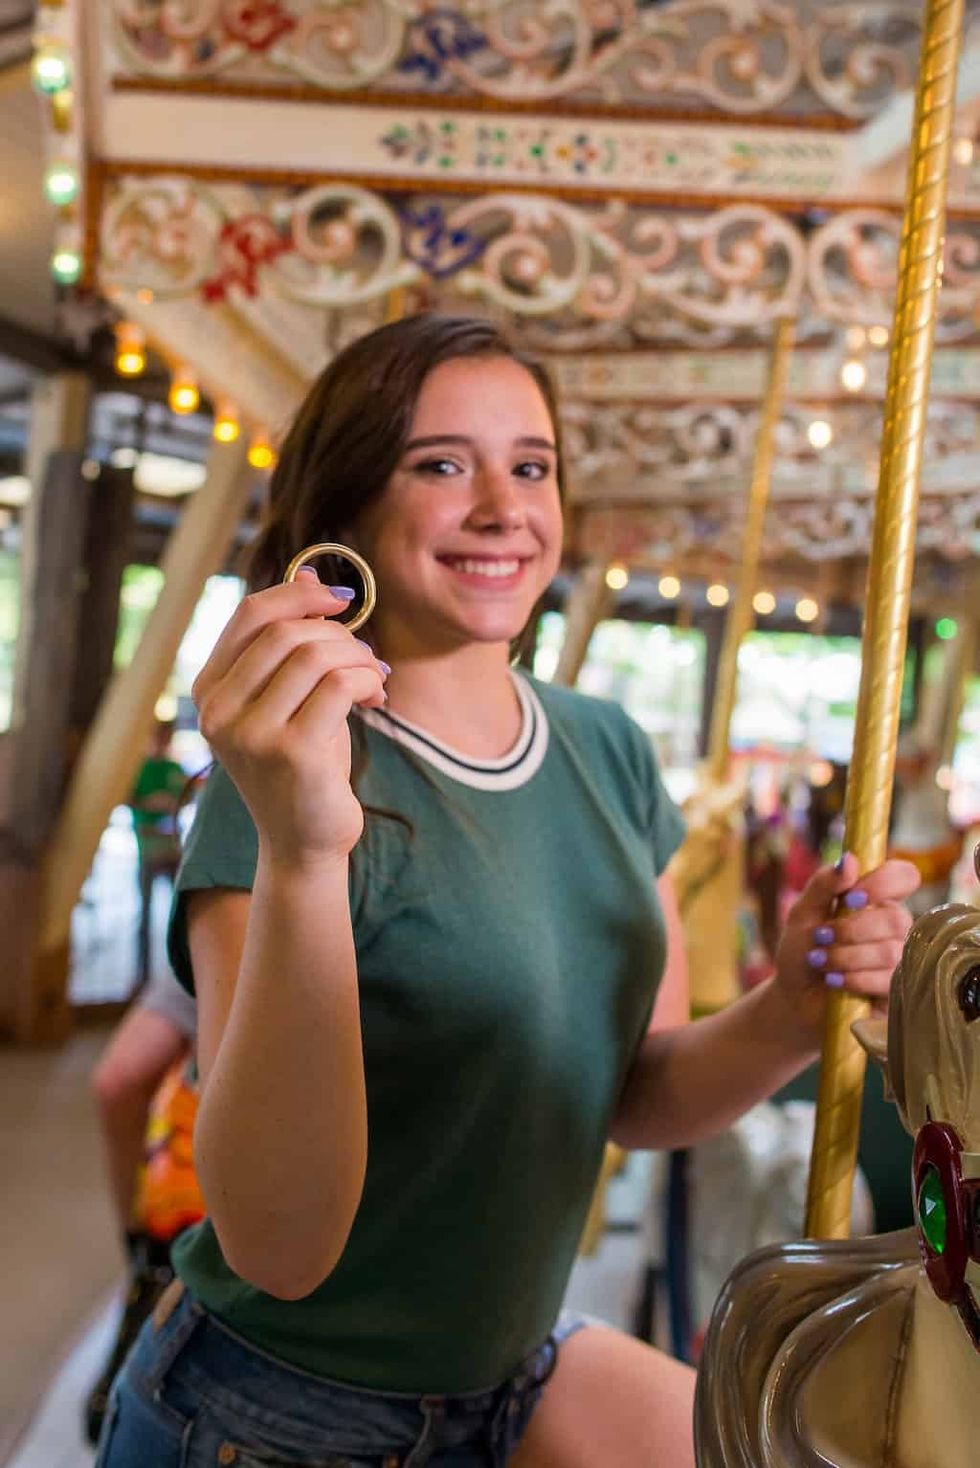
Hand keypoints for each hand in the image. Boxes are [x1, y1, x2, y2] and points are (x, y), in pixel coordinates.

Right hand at [192, 569, 388, 866]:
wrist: (305, 841)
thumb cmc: (302, 764)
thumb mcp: (287, 699)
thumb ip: (290, 646)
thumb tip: (311, 574)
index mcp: (209, 690)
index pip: (249, 614)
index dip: (298, 593)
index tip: (341, 599)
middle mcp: (218, 711)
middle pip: (286, 631)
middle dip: (338, 634)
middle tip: (366, 657)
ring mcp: (250, 733)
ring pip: (314, 655)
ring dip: (358, 658)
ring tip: (373, 679)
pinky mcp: (290, 752)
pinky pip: (339, 686)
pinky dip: (366, 680)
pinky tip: (376, 696)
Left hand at [772, 852, 919, 1044]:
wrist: (793, 997)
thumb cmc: (800, 951)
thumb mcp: (802, 913)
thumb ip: (823, 885)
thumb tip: (849, 860)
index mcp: (875, 899)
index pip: (903, 876)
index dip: (883, 883)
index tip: (851, 897)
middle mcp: (893, 926)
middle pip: (896, 918)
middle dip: (850, 930)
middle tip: (820, 938)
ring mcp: (899, 958)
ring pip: (889, 951)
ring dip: (845, 956)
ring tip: (820, 961)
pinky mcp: (896, 989)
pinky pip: (888, 980)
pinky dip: (854, 978)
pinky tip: (833, 980)